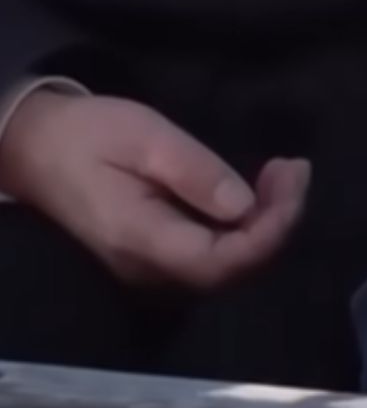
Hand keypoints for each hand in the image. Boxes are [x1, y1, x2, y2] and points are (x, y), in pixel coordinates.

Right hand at [0, 90, 309, 287]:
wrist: (32, 149)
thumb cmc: (86, 136)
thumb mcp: (143, 137)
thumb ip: (195, 173)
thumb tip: (245, 205)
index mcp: (140, 240)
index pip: (223, 261)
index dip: (272, 229)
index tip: (292, 177)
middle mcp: (149, 270)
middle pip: (235, 270)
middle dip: (279, 221)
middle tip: (294, 168)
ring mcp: (153, 271)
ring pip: (231, 268)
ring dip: (269, 225)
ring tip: (285, 174)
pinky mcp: (160, 261)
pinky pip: (216, 259)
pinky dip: (249, 230)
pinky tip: (261, 194)